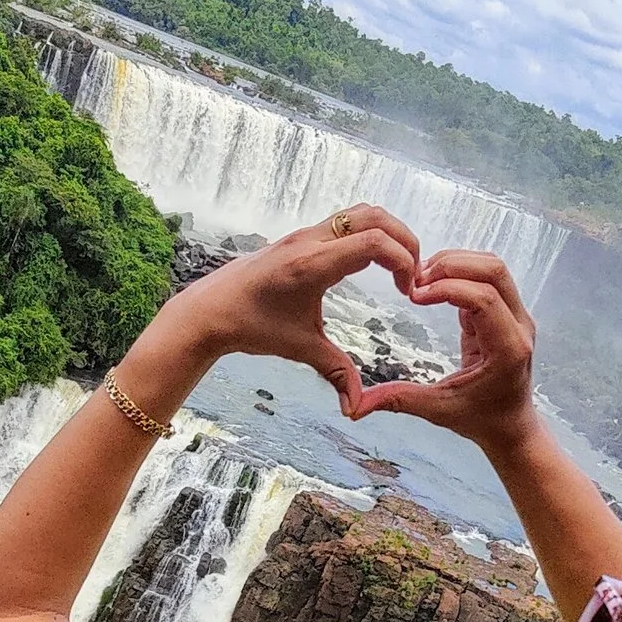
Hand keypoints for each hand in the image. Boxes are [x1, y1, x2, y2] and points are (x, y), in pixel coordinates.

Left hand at [135, 206, 423, 418]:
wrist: (208, 311)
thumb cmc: (251, 327)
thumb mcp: (300, 349)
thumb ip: (336, 373)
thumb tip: (357, 408)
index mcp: (312, 264)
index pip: (372, 242)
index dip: (403, 260)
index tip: (409, 290)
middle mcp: (309, 240)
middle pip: (374, 216)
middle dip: (404, 240)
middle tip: (413, 274)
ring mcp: (304, 234)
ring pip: (360, 213)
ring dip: (388, 233)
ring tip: (398, 268)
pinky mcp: (301, 237)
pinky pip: (345, 222)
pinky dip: (369, 234)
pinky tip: (373, 265)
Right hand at [346, 247, 537, 447]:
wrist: (510, 426)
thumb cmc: (480, 419)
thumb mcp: (437, 410)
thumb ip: (399, 400)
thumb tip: (356, 407)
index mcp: (509, 349)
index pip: (484, 298)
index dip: (447, 289)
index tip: (415, 297)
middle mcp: (520, 326)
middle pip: (494, 271)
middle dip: (452, 265)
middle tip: (416, 279)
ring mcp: (517, 315)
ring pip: (493, 267)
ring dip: (456, 263)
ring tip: (422, 278)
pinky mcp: (507, 310)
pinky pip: (487, 277)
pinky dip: (459, 273)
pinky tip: (432, 286)